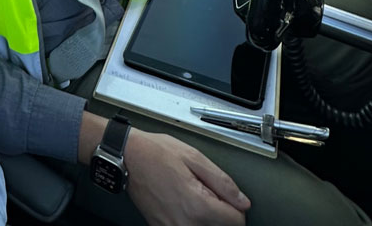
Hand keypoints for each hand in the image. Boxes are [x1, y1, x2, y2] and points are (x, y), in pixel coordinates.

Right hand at [124, 129, 249, 225]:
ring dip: (206, 216)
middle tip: (209, 191)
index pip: (235, 221)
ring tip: (195, 194)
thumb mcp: (195, 158)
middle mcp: (184, 225)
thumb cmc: (157, 153)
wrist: (129, 158)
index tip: (231, 196)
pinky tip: (184, 201)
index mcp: (197, 206)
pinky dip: (191, 218)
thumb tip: (242, 201)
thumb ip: (222, 182)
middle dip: (221, 211)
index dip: (237, 206)